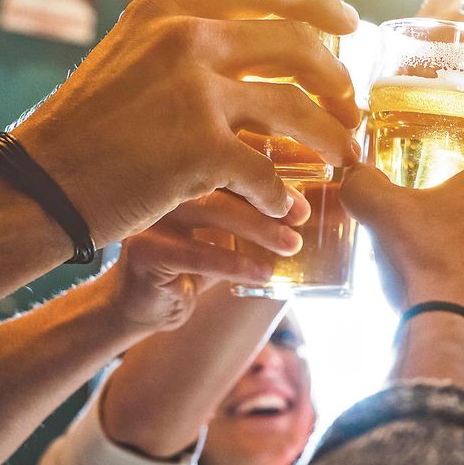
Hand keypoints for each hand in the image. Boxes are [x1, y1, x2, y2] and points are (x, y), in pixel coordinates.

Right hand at [10, 0, 361, 245]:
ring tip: (344, 157)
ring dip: (330, 138)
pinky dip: (282, 196)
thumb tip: (253, 37)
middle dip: (337, 77)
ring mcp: (194, 92)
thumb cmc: (86, 128)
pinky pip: (267, 173)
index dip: (320, 1)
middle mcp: (185, 38)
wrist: (38, 185)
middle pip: (297, 44)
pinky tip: (285, 210)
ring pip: (297, 111)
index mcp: (169, 8)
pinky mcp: (199, 150)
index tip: (350, 22)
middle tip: (351, 103)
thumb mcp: (130, 54)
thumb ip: (184, 38)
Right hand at [94, 188, 309, 333]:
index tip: (303, 198)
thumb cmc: (195, 261)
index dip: (271, 176)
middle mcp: (165, 183)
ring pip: (210, 210)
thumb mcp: (232, 234)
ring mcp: (150, 214)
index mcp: (185, 170)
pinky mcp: (143, 249)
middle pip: (222, 180)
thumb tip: (320, 209)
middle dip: (268, 200)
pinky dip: (235, 262)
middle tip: (301, 218)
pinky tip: (264, 273)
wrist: (148, 304)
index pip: (232, 160)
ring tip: (290, 246)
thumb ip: (264, 216)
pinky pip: (196, 252)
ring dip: (257, 228)